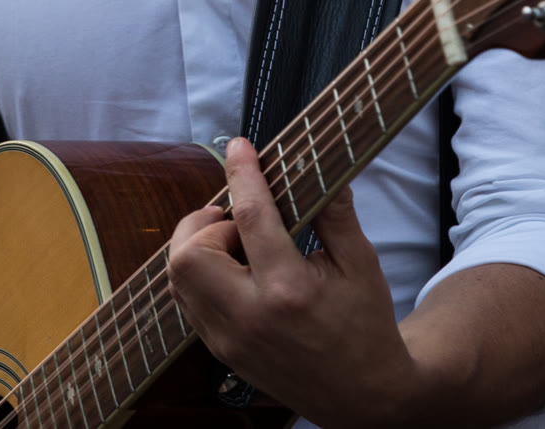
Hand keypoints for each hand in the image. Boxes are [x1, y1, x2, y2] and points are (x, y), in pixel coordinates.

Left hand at [166, 138, 420, 427]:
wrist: (363, 397)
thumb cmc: (366, 327)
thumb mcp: (362, 264)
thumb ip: (335, 213)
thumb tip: (321, 164)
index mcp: (289, 292)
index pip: (250, 219)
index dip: (243, 175)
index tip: (238, 146)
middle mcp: (250, 319)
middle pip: (188, 255)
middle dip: (204, 223)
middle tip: (238, 219)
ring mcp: (229, 340)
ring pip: (178, 279)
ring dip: (198, 248)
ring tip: (237, 243)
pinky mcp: (221, 351)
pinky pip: (187, 301)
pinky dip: (199, 275)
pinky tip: (233, 269)